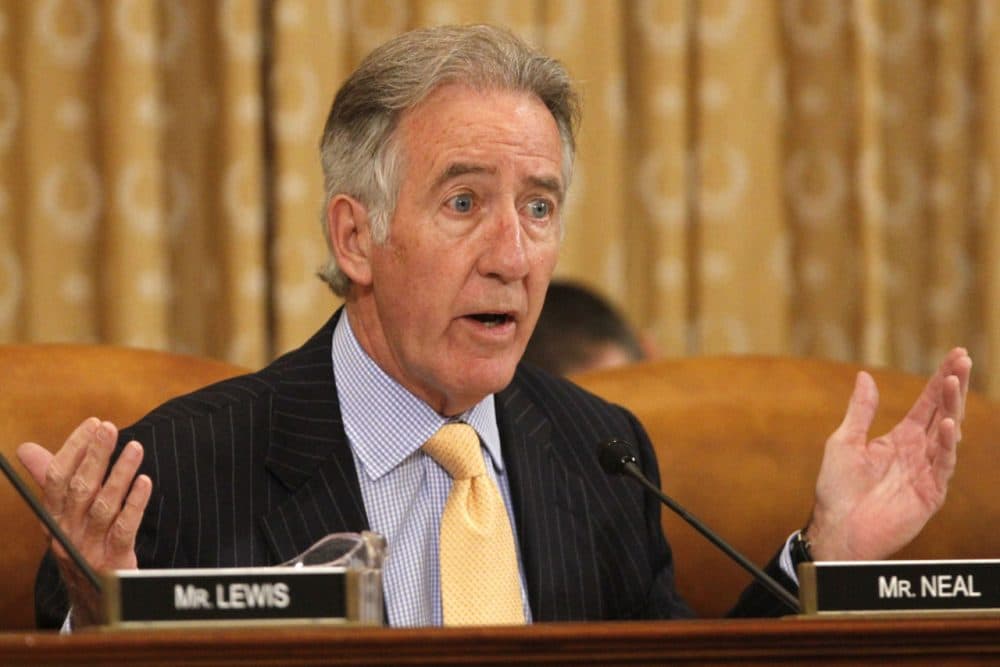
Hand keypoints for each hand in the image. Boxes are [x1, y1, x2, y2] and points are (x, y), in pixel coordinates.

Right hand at [17, 418, 151, 626]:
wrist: (94, 598)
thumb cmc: (81, 543)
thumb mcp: (63, 514)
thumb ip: (50, 479)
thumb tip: (27, 448)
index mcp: (53, 517)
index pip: (57, 478)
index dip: (74, 448)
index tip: (93, 423)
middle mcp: (67, 532)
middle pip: (79, 488)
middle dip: (94, 455)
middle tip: (110, 427)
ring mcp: (89, 548)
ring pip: (103, 506)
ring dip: (119, 474)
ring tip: (135, 447)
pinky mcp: (113, 561)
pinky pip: (124, 529)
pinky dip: (135, 504)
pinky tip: (145, 482)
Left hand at [807, 347, 971, 560]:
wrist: (836, 528)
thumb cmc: (836, 489)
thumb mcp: (844, 442)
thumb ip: (860, 412)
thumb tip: (865, 376)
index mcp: (899, 439)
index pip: (926, 405)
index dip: (941, 381)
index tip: (956, 355)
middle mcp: (916, 453)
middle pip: (942, 413)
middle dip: (953, 386)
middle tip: (962, 359)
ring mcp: (926, 472)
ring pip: (947, 434)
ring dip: (951, 408)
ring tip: (954, 382)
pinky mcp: (929, 493)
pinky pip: (942, 465)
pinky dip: (946, 444)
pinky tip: (948, 424)